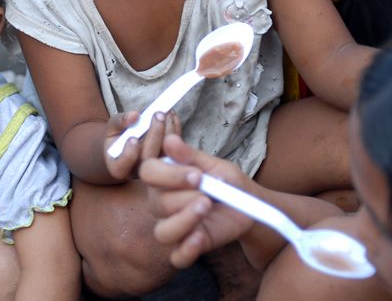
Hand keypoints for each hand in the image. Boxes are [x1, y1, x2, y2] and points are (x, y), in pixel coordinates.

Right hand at [103, 110, 180, 180]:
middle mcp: (137, 172)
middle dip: (154, 135)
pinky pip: (174, 148)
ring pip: (164, 154)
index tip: (133, 139)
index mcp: (118, 167)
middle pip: (147, 158)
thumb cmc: (118, 137)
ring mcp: (155, 169)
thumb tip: (134, 116)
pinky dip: (175, 130)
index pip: (121, 166)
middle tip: (158, 114)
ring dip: (168, 131)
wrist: (127, 145)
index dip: (128, 155)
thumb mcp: (113, 128)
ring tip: (167, 112)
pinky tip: (172, 116)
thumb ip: (120, 121)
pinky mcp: (169, 162)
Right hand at [139, 135, 255, 267]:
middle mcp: (162, 202)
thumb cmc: (226, 181)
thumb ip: (189, 155)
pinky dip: (187, 250)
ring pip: (163, 232)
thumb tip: (170, 140)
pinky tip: (200, 237)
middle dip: (182, 197)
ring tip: (206, 208)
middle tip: (207, 193)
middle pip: (156, 203)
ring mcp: (173, 226)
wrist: (249, 206)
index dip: (169, 175)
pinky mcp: (188, 247)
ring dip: (184, 220)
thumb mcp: (212, 164)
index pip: (148, 172)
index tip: (197, 175)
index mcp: (163, 177)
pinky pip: (177, 257)